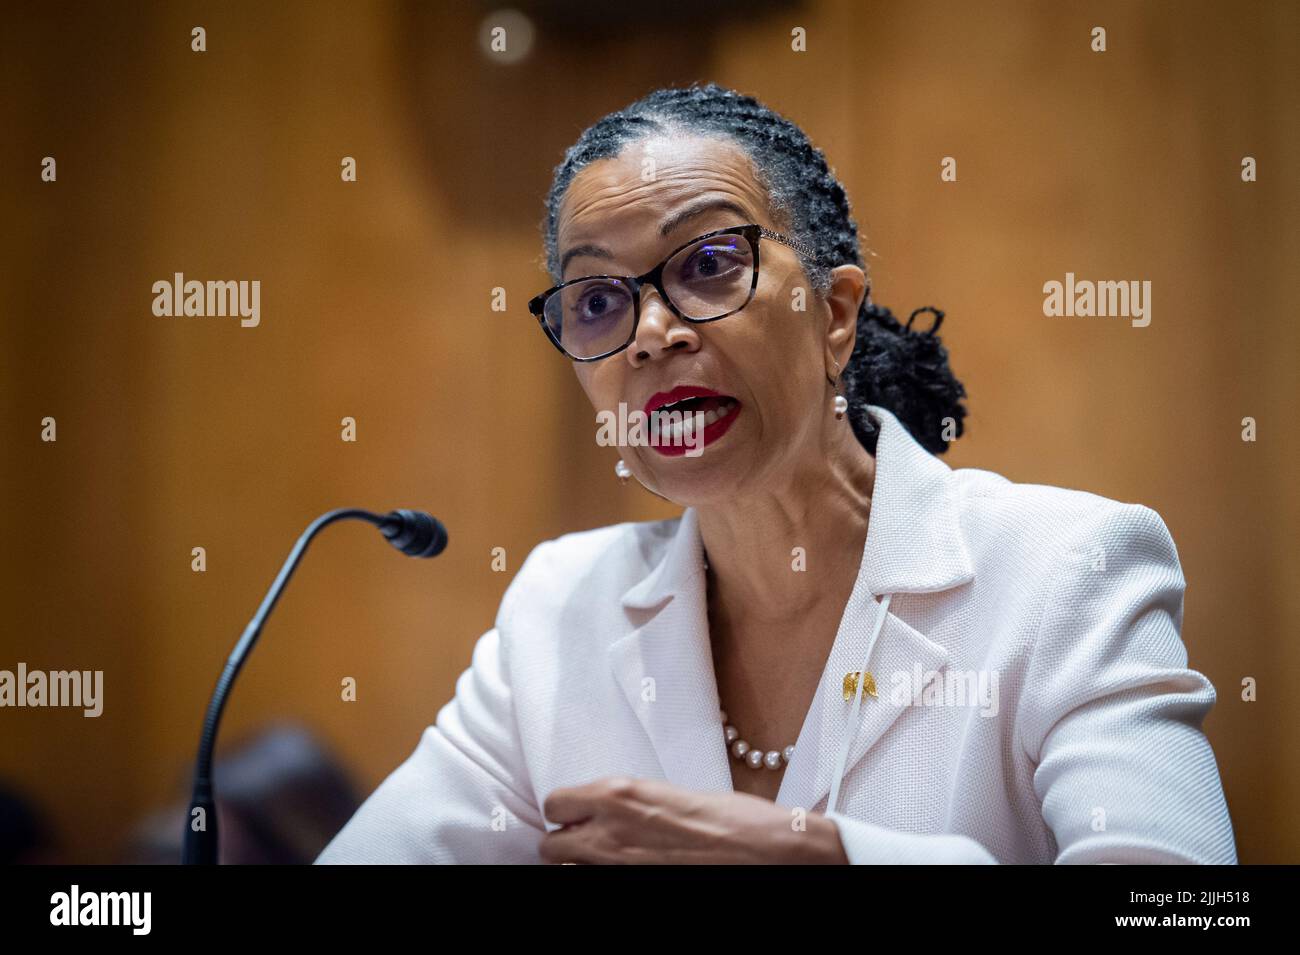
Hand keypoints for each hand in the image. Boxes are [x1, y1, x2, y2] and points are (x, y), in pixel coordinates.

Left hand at [539, 776, 849, 863]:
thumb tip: (608, 811)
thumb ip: (630, 803)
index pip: (556, 803)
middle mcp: (609, 831)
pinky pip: (595, 886)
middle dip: (568, 843)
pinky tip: (626, 871)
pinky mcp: (630, 887)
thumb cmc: (730, 818)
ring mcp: (618, 868)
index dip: (567, 811)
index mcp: (618, 794)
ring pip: (567, 871)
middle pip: (552, 845)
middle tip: (591, 840)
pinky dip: (603, 878)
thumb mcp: (668, 794)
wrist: (762, 850)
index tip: (578, 814)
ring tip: (608, 860)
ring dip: (581, 865)